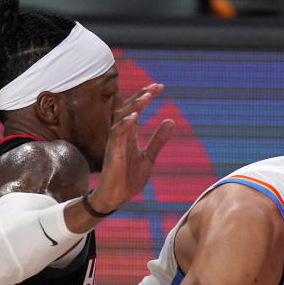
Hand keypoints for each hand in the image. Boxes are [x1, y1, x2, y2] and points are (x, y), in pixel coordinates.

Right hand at [92, 83, 174, 211]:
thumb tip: (171, 121)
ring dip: (134, 106)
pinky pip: (116, 133)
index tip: (160, 87)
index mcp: (129, 134)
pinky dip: (124, 124)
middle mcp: (121, 134)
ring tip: (147, 96)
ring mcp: (115, 142)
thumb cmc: (128, 178)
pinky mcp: (112, 151)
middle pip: (128, 108)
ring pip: (121, 117)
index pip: (136, 109)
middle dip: (141, 95)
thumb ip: (158, 139)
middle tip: (156, 87)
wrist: (116, 197)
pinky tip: (134, 116)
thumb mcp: (149, 157)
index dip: (146, 96)